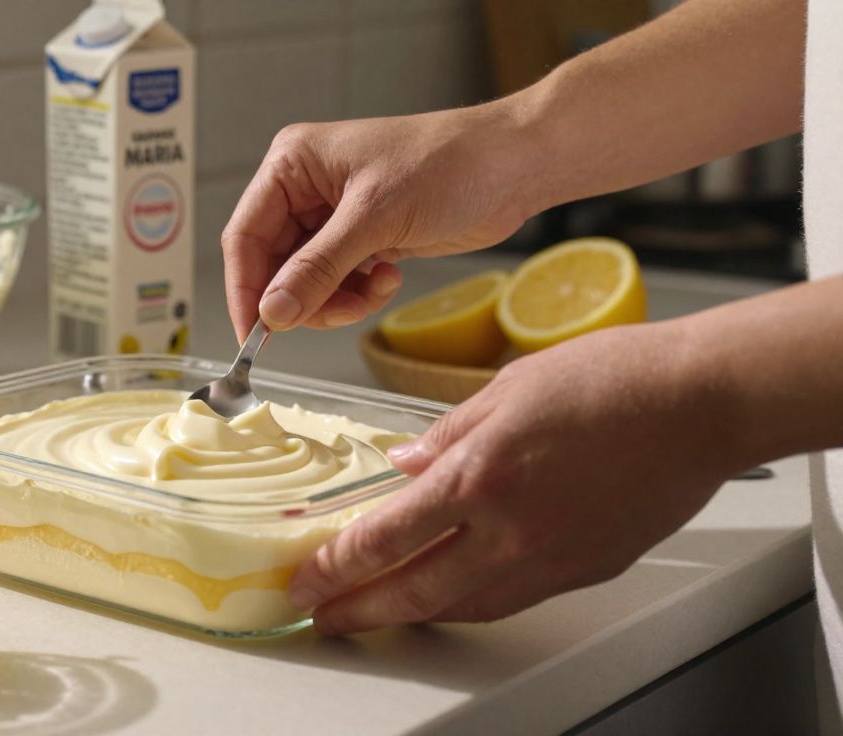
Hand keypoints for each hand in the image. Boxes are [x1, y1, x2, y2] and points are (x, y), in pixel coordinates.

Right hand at [221, 105, 540, 341]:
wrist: (513, 166)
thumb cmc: (448, 165)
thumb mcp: (374, 219)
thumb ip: (317, 269)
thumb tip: (272, 313)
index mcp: (293, 165)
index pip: (245, 236)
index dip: (246, 290)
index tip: (254, 337)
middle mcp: (305, 189)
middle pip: (273, 265)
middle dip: (302, 298)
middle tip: (333, 314)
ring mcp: (333, 216)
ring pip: (305, 282)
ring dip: (334, 300)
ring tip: (373, 291)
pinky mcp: (362, 238)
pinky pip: (337, 283)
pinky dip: (357, 294)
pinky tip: (389, 278)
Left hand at [285, 322, 743, 633]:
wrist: (698, 403)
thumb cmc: (612, 380)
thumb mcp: (506, 388)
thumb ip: (446, 434)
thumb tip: (403, 464)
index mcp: (477, 476)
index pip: (383, 538)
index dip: (335, 566)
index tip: (307, 577)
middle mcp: (507, 529)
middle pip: (412, 591)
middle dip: (358, 609)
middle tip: (324, 615)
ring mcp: (547, 558)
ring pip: (460, 607)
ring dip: (409, 614)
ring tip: (376, 612)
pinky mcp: (582, 570)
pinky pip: (509, 600)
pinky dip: (466, 605)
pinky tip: (448, 598)